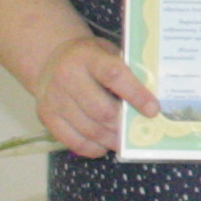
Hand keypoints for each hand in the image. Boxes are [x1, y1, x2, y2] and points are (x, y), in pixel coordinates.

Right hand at [35, 34, 157, 157]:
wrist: (50, 59)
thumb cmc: (89, 58)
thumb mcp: (107, 52)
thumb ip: (127, 70)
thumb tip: (153, 101)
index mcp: (86, 56)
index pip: (113, 75)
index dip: (135, 94)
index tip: (153, 110)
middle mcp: (66, 77)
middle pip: (101, 110)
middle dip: (124, 125)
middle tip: (139, 131)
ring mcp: (54, 99)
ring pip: (90, 130)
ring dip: (112, 140)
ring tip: (125, 141)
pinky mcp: (47, 117)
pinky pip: (74, 142)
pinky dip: (94, 148)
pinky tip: (105, 145)